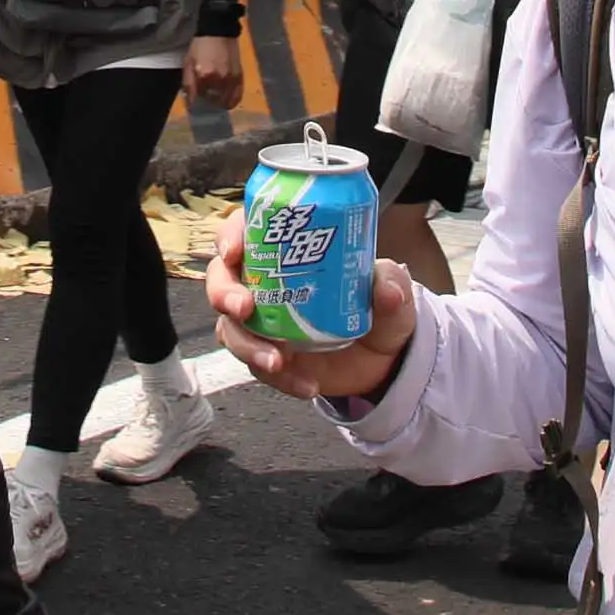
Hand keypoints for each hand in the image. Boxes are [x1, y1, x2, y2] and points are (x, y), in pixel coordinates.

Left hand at [182, 31, 246, 112]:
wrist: (218, 31)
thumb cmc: (200, 47)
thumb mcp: (188, 63)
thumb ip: (188, 83)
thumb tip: (190, 101)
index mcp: (203, 76)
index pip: (197, 100)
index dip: (193, 103)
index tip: (192, 104)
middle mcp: (218, 81)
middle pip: (211, 102)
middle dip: (206, 103)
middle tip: (203, 100)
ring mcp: (231, 80)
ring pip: (224, 102)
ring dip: (218, 103)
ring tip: (214, 100)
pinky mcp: (240, 77)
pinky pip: (237, 96)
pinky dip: (232, 101)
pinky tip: (227, 101)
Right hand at [208, 205, 420, 399]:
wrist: (382, 358)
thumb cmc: (379, 307)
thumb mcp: (394, 291)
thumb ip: (391, 284)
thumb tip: (384, 289)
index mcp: (287, 249)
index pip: (245, 229)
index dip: (230, 235)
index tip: (233, 252)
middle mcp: (265, 282)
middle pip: (220, 278)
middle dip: (223, 292)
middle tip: (244, 307)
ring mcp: (262, 321)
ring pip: (230, 328)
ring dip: (247, 345)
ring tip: (278, 361)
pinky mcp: (267, 355)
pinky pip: (257, 367)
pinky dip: (280, 379)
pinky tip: (307, 385)